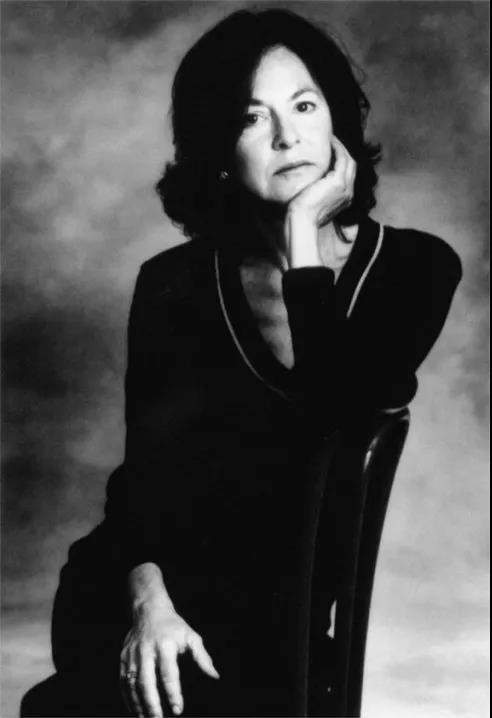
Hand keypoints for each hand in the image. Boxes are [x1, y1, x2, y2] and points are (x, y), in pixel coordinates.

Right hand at [120, 598, 218, 716]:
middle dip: (152, 703)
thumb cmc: (173, 626)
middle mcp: (146, 650)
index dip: (173, 693)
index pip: (168, 673)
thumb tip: (214, 675)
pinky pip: (123, 681)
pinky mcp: (123, 657)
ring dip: (138, 704)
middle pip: (146, 681)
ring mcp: (132, 654)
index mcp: (165, 644)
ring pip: (132, 683)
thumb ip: (202, 657)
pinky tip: (135, 709)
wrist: (149, 610)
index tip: (178, 709)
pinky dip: (127, 697)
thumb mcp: (191, 636)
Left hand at [284, 137, 356, 268]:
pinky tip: (329, 142)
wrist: (301, 221)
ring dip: (340, 147)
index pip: (346, 174)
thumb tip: (307, 185)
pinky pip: (342, 158)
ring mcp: (344, 188)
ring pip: (348, 160)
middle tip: (332, 140)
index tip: (330, 151)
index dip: (340, 161)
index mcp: (343, 199)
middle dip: (343, 151)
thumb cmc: (302, 215)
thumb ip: (315, 193)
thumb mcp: (312, 202)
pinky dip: (337, 148)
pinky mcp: (338, 182)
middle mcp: (348, 193)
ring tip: (331, 138)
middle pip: (351, 165)